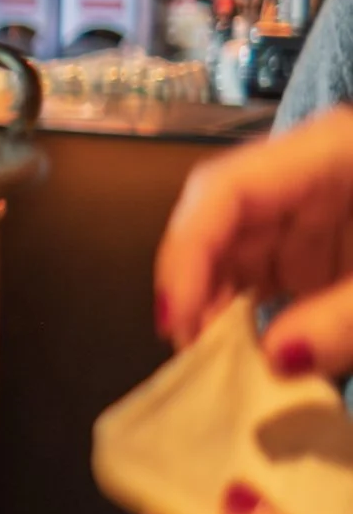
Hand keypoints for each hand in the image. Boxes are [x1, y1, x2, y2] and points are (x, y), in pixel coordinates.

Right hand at [156, 105, 352, 376]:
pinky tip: (250, 351)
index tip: (178, 319)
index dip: (185, 254)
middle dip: (194, 287)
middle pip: (215, 221)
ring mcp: (313, 208)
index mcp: (330, 152)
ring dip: (216, 306)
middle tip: (195, 353)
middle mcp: (307, 175)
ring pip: (233, 252)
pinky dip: (251, 314)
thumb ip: (344, 318)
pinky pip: (266, 273)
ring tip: (219, 361)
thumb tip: (275, 358)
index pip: (222, 189)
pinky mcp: (324, 242)